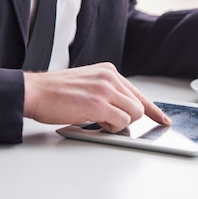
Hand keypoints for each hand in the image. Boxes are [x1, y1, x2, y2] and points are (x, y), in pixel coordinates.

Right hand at [23, 62, 170, 132]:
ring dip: (118, 124)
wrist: (35, 92)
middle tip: (105, 121)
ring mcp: (105, 89)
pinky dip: (111, 128)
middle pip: (138, 105)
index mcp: (109, 71)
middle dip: (125, 118)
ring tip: (97, 120)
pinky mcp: (98, 104)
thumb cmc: (56, 92)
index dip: (152, 109)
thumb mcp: (88, 83)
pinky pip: (121, 122)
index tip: (162, 118)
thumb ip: (108, 92)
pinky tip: (95, 122)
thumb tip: (123, 110)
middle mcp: (110, 77)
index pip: (138, 92)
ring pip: (133, 114)